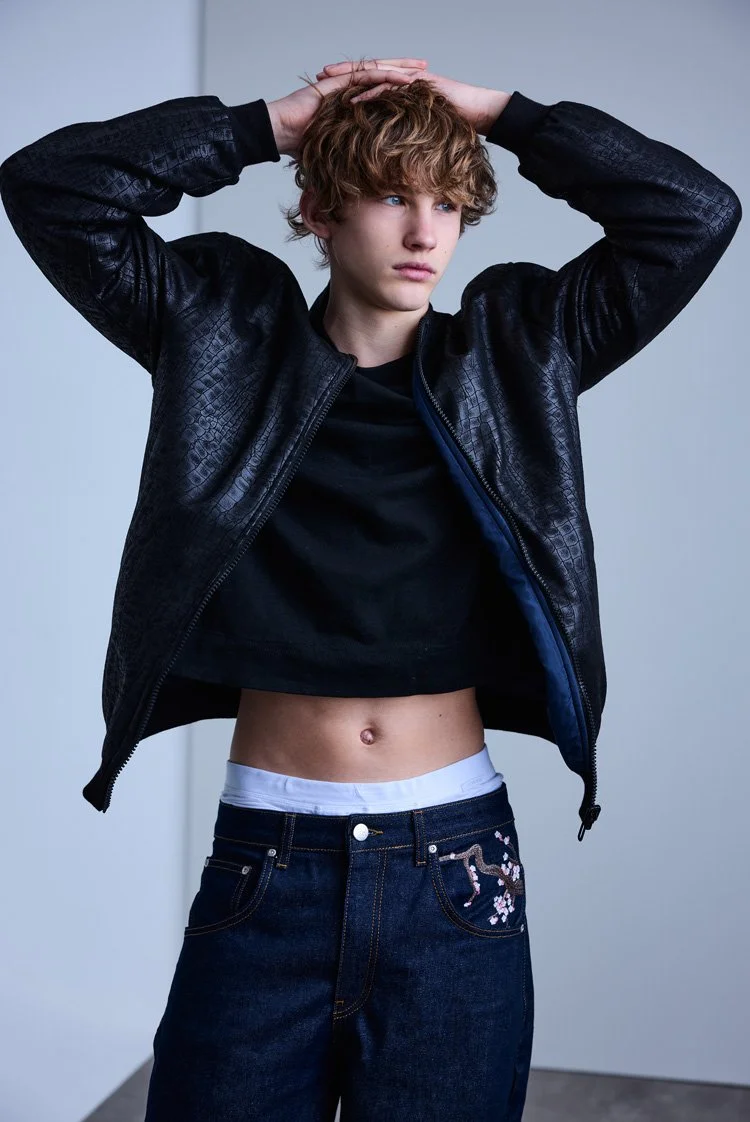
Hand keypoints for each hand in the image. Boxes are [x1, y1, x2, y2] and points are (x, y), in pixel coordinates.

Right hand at [267, 59, 427, 156]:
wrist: (281, 132)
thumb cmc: (301, 145)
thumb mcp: (334, 155)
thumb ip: (349, 164)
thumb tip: (359, 191)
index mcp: (352, 102)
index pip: (382, 93)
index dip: (401, 93)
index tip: (421, 95)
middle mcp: (351, 89)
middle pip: (385, 77)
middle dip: (408, 74)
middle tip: (430, 72)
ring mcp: (344, 84)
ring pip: (379, 71)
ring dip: (401, 69)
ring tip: (422, 69)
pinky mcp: (337, 82)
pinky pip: (365, 75)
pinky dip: (384, 75)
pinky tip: (401, 76)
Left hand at [315, 59, 509, 134]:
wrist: (481, 113)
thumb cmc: (455, 126)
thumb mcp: (423, 133)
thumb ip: (405, 137)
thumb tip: (390, 157)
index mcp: (401, 89)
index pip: (370, 83)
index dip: (349, 85)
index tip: (328, 91)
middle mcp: (404, 80)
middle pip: (368, 73)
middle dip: (343, 75)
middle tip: (319, 77)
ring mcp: (412, 79)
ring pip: (376, 74)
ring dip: (352, 78)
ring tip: (330, 82)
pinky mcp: (421, 84)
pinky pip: (393, 86)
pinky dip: (375, 91)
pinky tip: (358, 97)